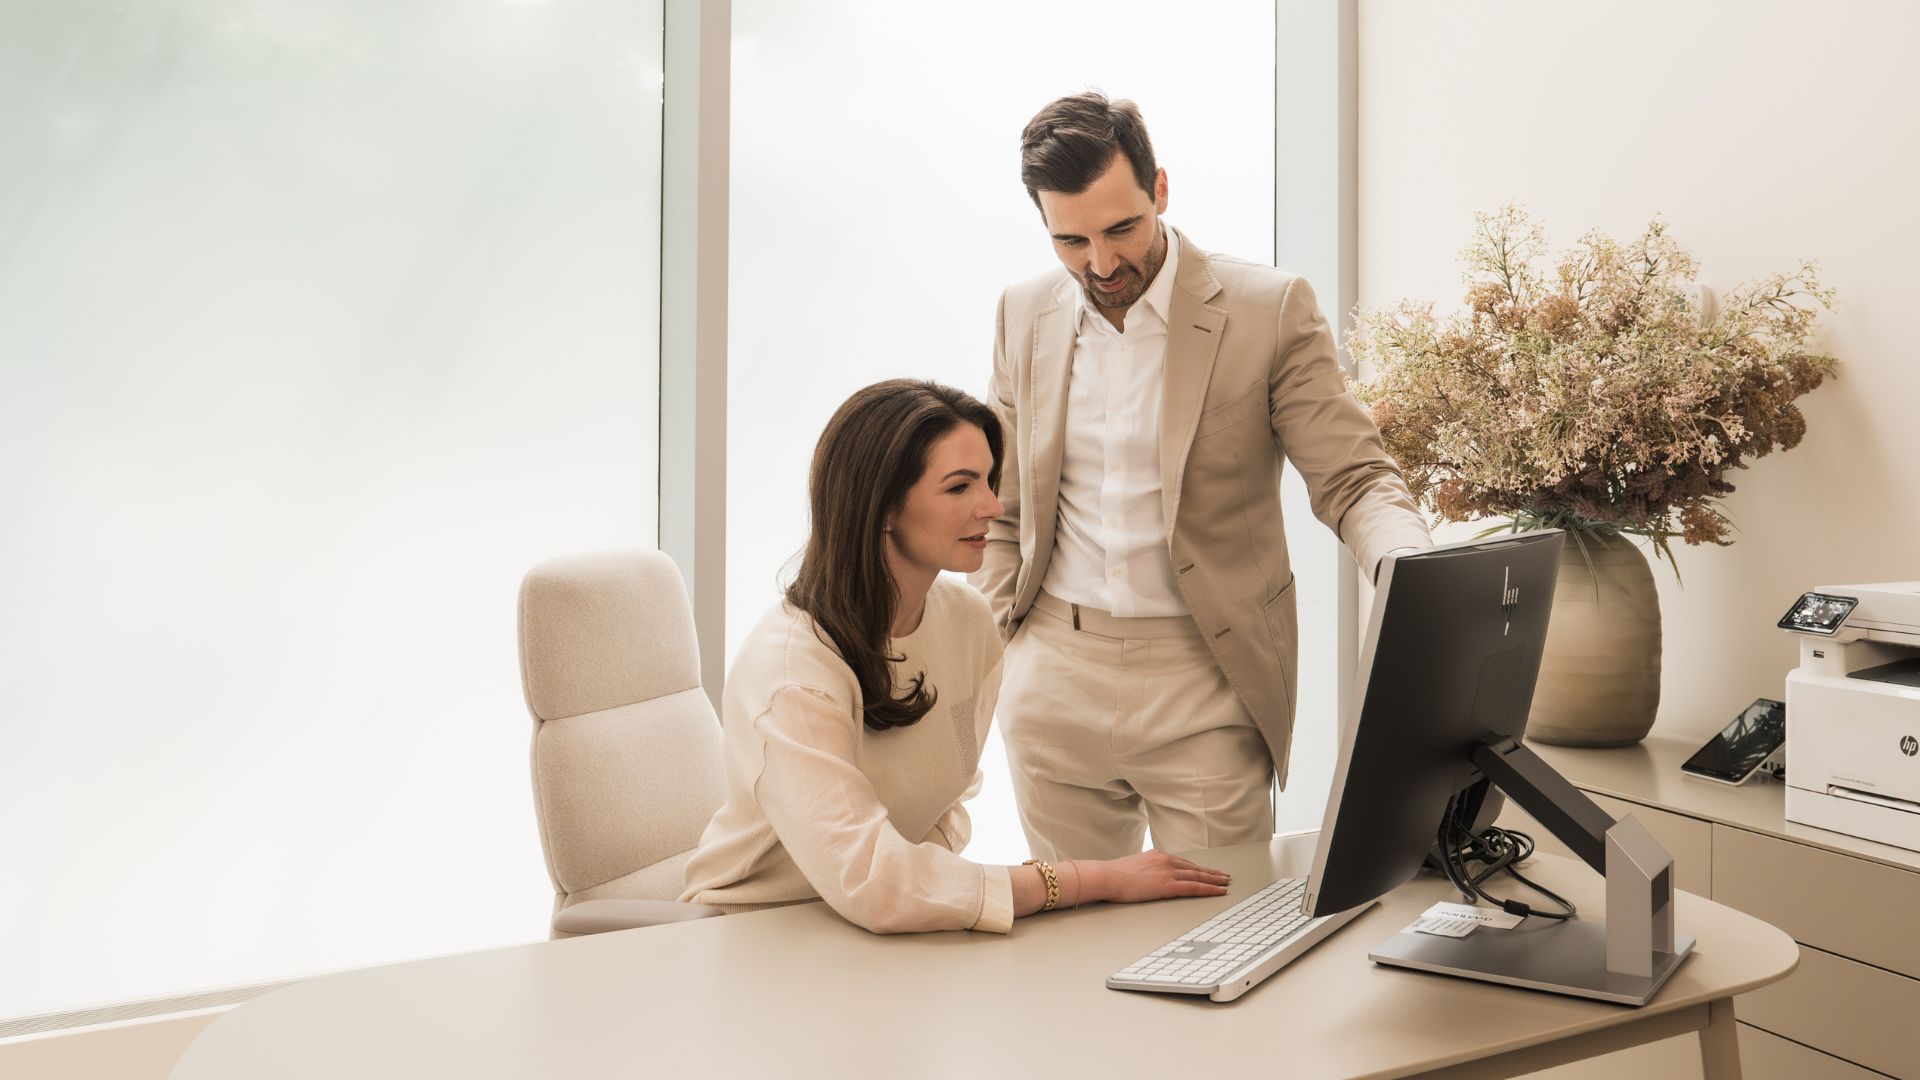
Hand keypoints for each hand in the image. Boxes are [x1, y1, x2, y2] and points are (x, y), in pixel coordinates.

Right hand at [1082, 849, 1230, 904]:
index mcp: (1157, 855)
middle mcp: (1165, 860)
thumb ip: (1144, 870)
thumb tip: (1146, 877)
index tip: (1207, 870)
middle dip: (1211, 872)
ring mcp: (1168, 872)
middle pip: (1194, 867)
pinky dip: (1209, 889)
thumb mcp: (1132, 867)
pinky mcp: (1167, 885)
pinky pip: (1194, 887)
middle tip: (1224, 876)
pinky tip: (1218, 891)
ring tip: (1225, 883)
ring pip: (1198, 876)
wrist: (1106, 876)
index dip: (1197, 867)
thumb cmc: (1113, 875)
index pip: (1182, 862)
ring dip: (1214, 880)